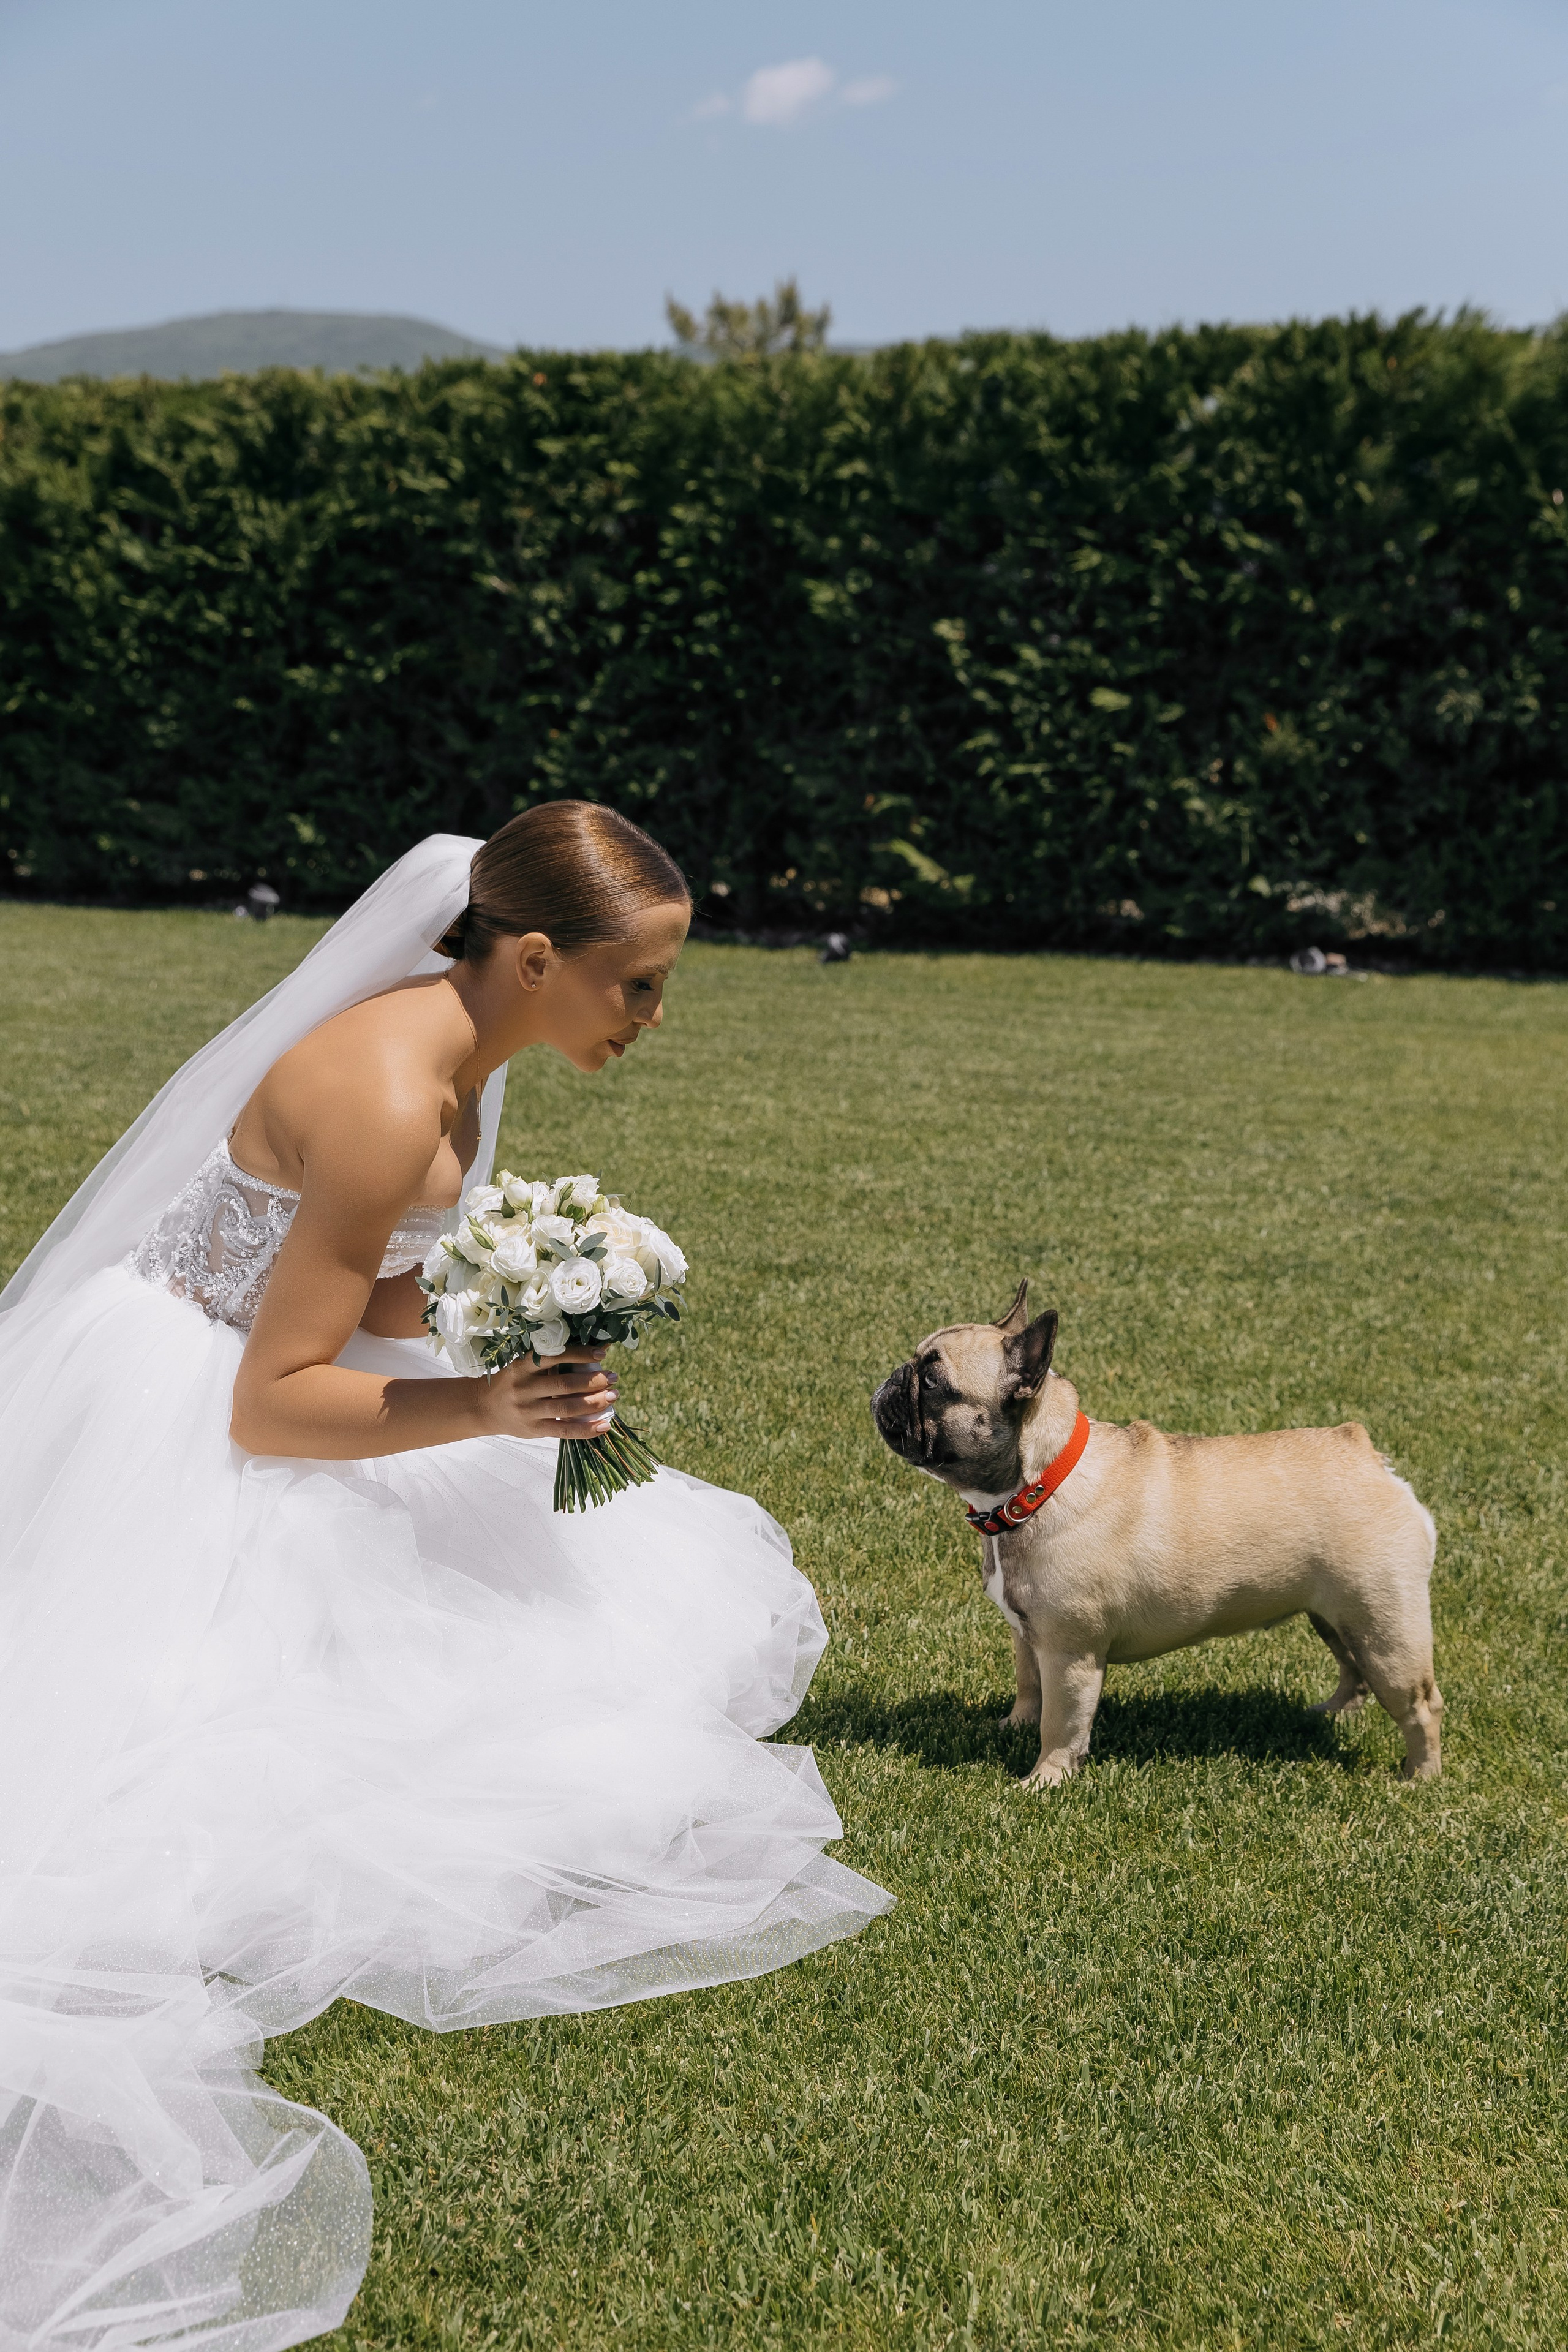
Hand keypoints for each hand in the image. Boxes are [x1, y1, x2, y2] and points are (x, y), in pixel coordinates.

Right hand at [473, 1346, 618, 1442]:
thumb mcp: (523, 1367)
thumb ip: (549, 1362)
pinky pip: (564, 1431)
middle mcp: (524, 1388)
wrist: (483, 1408)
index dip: (580, 1354)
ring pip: (566, 1408)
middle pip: (564, 1384)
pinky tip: (604, 1425)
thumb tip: (591, 1353)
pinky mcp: (533, 1430)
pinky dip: (586, 1429)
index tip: (602, 1352)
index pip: (554, 1357)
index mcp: (522, 1367)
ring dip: (594, 1402)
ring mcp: (528, 1411)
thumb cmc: (512, 1382)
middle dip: (593, 1380)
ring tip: (613, 1396)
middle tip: (613, 1377)